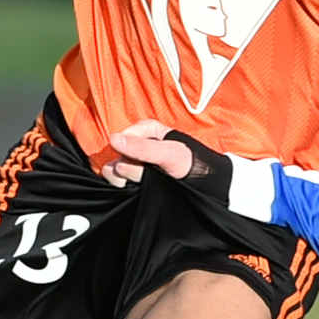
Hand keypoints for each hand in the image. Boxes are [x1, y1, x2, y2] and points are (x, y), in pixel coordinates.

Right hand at [103, 120, 225, 194]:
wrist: (205, 185)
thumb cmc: (192, 163)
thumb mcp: (170, 153)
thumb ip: (143, 148)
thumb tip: (113, 140)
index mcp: (147, 131)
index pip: (122, 137)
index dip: (128, 149)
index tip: (140, 158)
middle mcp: (139, 146)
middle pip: (117, 155)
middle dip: (129, 167)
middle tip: (146, 173)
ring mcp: (137, 163)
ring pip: (115, 169)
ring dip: (127, 178)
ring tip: (146, 182)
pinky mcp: (136, 178)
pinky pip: (119, 181)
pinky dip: (125, 185)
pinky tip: (139, 188)